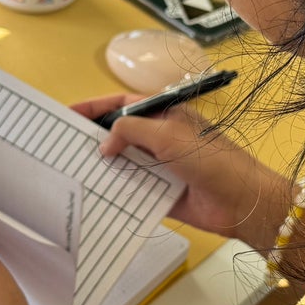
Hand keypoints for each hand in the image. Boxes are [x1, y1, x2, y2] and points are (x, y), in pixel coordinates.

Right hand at [71, 94, 300, 250]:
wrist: (242, 200)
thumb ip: (130, 130)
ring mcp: (159, 166)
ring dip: (101, 167)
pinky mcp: (160, 193)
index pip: (122, 104)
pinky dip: (114, 191)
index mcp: (164, 115)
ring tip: (70, 170)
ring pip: (123, 163)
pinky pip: (131, 190)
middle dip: (93, 138)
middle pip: (119, 134)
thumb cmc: (209, 158)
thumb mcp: (167, 135)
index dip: (94, 107)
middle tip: (62, 145)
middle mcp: (160, 138)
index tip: (67, 114)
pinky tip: (92, 195)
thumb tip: (104, 144)